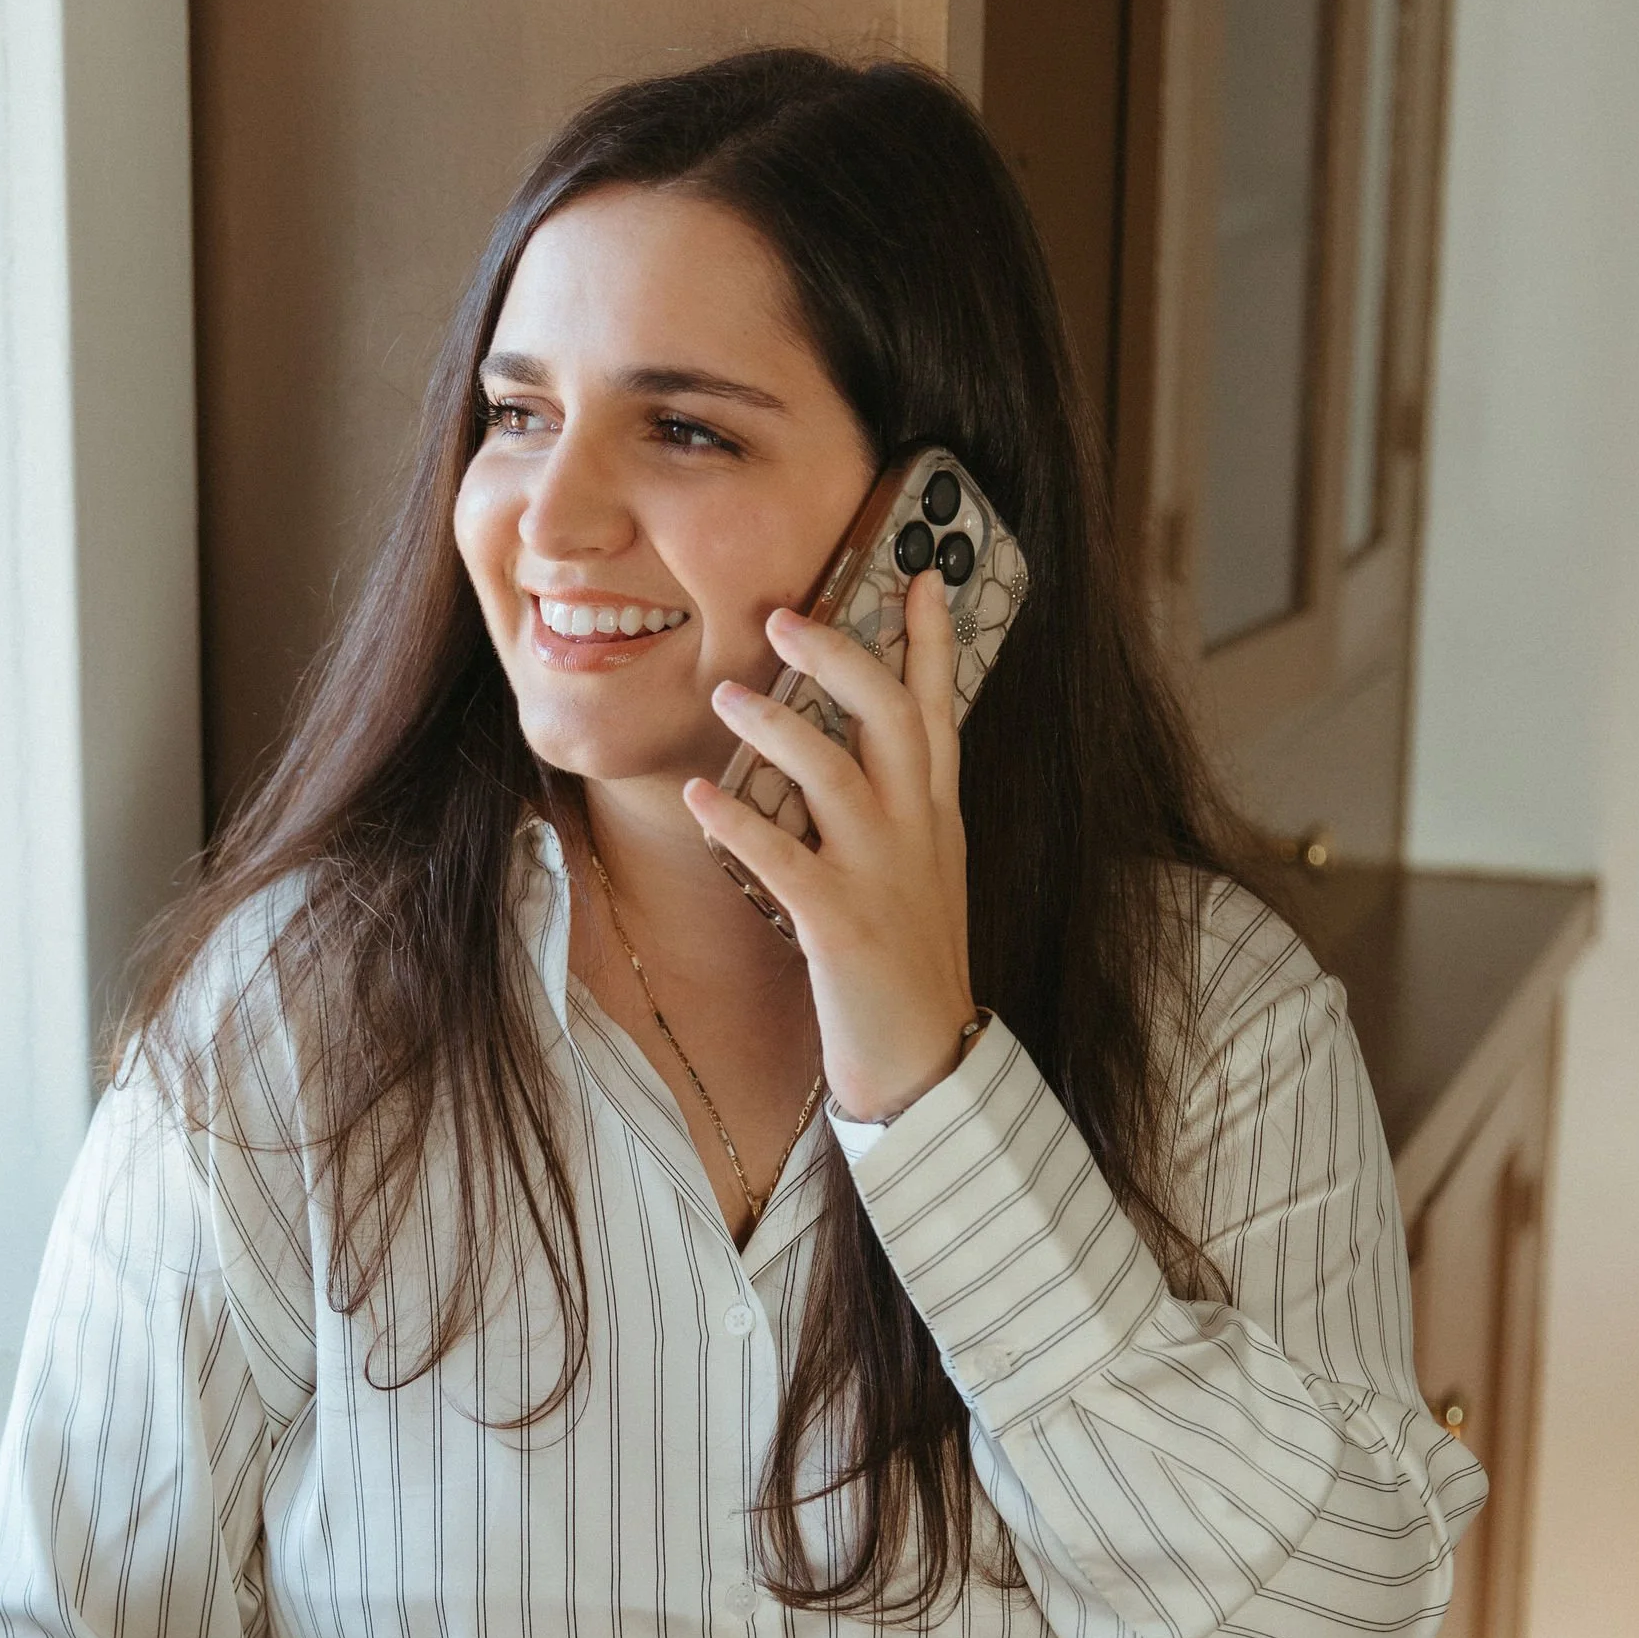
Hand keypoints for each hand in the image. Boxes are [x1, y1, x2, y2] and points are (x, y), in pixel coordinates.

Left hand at [685, 561, 977, 1122]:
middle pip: (890, 718)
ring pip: (835, 775)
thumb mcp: (922, 873)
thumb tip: (852, 753)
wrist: (928, 1063)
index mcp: (937, 816)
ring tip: (723, 694)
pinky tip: (699, 794)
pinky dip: (739, 822)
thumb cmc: (910, 965)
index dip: (930, 641)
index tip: (919, 574)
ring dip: (776, 727)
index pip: (939, 709)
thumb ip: (898, 811)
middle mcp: (917, 833)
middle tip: (786, 616)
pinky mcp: (840, 925)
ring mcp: (882, 876)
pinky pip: (783, 860)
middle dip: (842, 658)